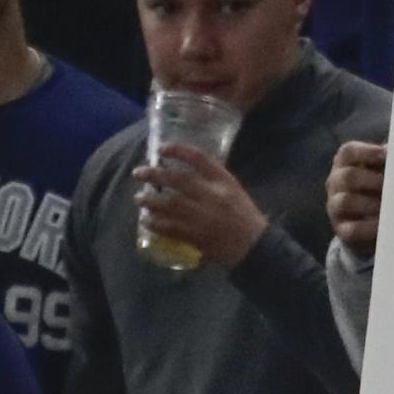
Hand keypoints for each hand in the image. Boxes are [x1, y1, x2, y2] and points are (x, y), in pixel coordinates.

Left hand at [134, 146, 269, 267]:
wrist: (255, 246)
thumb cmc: (244, 215)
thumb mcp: (233, 190)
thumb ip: (212, 180)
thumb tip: (182, 172)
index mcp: (224, 183)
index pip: (200, 159)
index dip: (178, 150)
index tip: (162, 148)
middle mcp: (213, 196)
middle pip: (178, 180)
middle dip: (155, 174)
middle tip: (139, 173)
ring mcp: (204, 217)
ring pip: (170, 204)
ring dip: (150, 200)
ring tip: (138, 198)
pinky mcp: (197, 235)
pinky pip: (170, 227)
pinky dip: (155, 223)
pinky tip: (146, 220)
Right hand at [326, 140, 385, 252]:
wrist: (372, 227)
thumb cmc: (379, 191)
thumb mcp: (383, 173)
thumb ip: (390, 163)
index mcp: (345, 164)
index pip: (348, 152)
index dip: (368, 152)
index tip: (388, 155)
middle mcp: (335, 183)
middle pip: (348, 176)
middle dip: (374, 180)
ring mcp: (335, 207)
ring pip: (346, 201)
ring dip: (372, 204)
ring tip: (392, 207)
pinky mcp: (343, 230)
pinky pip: (353, 229)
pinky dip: (370, 227)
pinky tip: (386, 224)